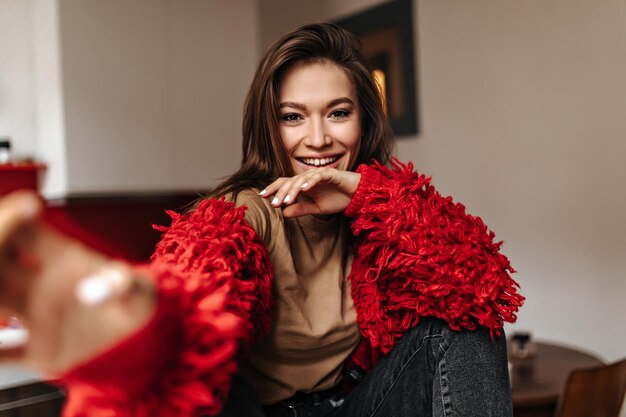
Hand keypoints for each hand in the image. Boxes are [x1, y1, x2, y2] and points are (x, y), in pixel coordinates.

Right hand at [0, 191, 155, 374]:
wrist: (137, 340)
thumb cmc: (133, 300)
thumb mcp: (139, 290)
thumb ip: (124, 282)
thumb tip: (110, 282)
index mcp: (63, 261)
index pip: (26, 234)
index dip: (15, 218)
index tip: (23, 209)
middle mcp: (40, 286)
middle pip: (0, 261)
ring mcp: (34, 316)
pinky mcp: (37, 350)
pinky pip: (5, 354)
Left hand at [260, 168, 360, 216]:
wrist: (357, 195)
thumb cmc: (338, 199)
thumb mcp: (316, 208)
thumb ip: (301, 209)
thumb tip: (284, 213)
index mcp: (304, 185)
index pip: (285, 184)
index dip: (274, 188)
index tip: (262, 196)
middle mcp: (308, 177)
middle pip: (290, 181)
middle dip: (281, 192)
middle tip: (274, 203)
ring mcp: (319, 174)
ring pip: (301, 179)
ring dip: (293, 190)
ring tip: (286, 201)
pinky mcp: (331, 173)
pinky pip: (318, 176)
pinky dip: (310, 182)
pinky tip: (304, 189)